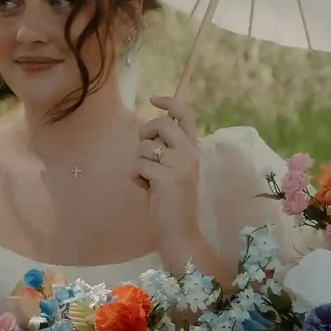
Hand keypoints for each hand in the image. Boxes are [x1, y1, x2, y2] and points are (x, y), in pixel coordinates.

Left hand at [135, 96, 200, 253]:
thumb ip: (167, 149)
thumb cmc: (172, 201)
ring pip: (144, 148)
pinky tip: (147, 190)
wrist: (180, 232)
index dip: (169, 102)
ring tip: (149, 181)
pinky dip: (136, 178)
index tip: (153, 98)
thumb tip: (148, 130)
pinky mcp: (166, 178)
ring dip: (139, 164)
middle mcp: (190, 153)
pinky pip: (139, 166)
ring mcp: (180, 165)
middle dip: (144, 133)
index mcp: (193, 149)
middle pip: (160, 124)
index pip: (185, 114)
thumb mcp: (174, 169)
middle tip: (144, 151)